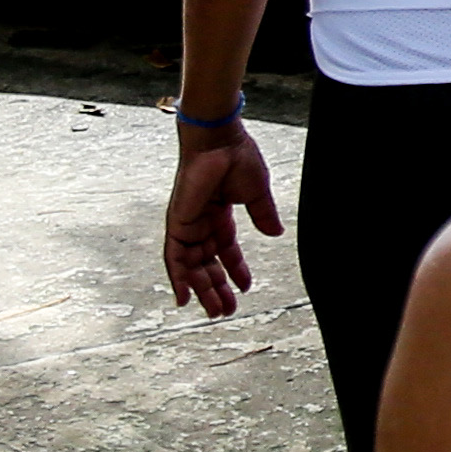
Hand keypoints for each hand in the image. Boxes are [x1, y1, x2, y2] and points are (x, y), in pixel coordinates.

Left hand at [162, 125, 285, 317]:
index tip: (245, 286)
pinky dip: (178, 278)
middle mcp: (201, 222)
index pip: (226, 249)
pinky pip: (174, 258)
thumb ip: (263, 215)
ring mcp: (188, 225)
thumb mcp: (257, 193)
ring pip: (192, 267)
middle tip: (226, 309)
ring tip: (215, 311)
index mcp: (219, 214)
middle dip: (217, 287)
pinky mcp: (178, 224)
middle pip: (207, 263)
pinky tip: (184, 298)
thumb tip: (276, 233)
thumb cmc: (236, 156)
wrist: (219, 140)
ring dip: (203, 289)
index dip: (235, 269)